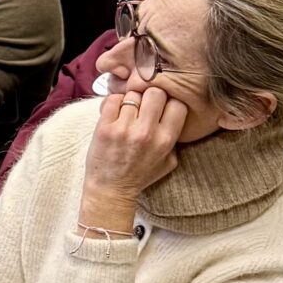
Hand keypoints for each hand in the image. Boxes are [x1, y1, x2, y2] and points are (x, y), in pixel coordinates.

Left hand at [81, 81, 187, 229]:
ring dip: (131, 99)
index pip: (178, 104)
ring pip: (133, 95)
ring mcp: (124, 129)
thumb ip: (175, 138)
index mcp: (166, 140)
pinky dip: (114, 101)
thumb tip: (175, 113)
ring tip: (128, 110)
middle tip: (145, 103)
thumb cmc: (140, 175)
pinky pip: (112, 99)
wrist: (111, 189)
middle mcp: (147, 133)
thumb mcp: (169, 161)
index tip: (163, 106)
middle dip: (151, 95)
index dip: (171, 102)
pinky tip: (115, 111)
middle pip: (156, 92)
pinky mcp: (104, 128)